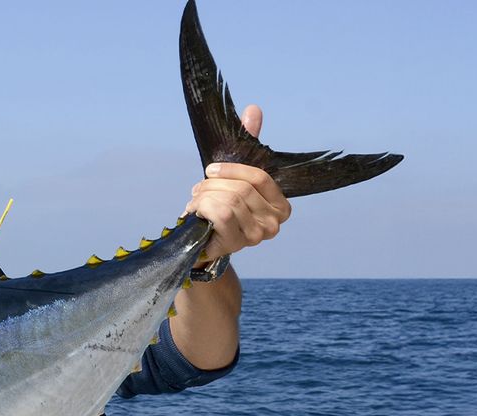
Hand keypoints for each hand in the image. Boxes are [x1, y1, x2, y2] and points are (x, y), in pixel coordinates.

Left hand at [184, 104, 290, 261]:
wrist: (199, 243)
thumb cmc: (219, 207)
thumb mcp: (234, 175)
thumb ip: (248, 144)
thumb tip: (253, 109)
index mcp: (281, 206)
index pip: (260, 177)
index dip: (232, 170)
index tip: (211, 170)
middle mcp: (274, 224)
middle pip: (241, 190)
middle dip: (212, 186)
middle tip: (198, 191)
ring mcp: (256, 237)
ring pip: (228, 201)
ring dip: (203, 198)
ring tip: (196, 204)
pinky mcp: (236, 245)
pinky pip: (219, 215)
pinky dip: (201, 209)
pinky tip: (195, 215)